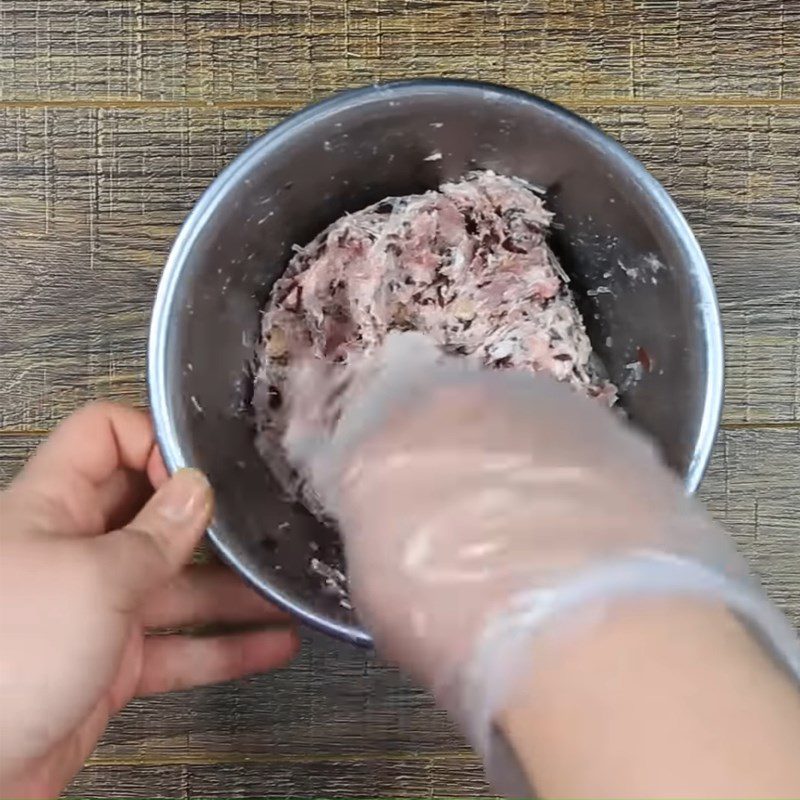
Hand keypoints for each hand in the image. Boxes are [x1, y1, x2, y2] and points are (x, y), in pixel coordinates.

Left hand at [0, 403, 298, 798]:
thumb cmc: (6, 661)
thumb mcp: (92, 580)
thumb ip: (155, 535)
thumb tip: (196, 490)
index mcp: (53, 509)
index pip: (104, 437)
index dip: (152, 442)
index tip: (197, 472)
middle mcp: (76, 551)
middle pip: (153, 512)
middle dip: (209, 520)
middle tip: (256, 526)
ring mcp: (95, 608)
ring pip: (176, 585)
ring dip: (233, 592)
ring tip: (283, 593)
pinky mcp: (111, 662)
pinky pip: (179, 645)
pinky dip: (225, 647)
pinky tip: (269, 644)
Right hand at [284, 332, 799, 787]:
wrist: (600, 639)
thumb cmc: (466, 627)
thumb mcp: (385, 585)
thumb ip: (376, 524)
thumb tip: (382, 507)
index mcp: (393, 440)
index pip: (360, 409)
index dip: (360, 431)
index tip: (365, 454)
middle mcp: (464, 403)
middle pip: (435, 396)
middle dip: (431, 429)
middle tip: (444, 486)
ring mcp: (542, 409)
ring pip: (503, 408)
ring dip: (498, 442)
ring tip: (512, 509)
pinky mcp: (609, 431)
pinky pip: (565, 432)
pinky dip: (557, 461)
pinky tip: (566, 514)